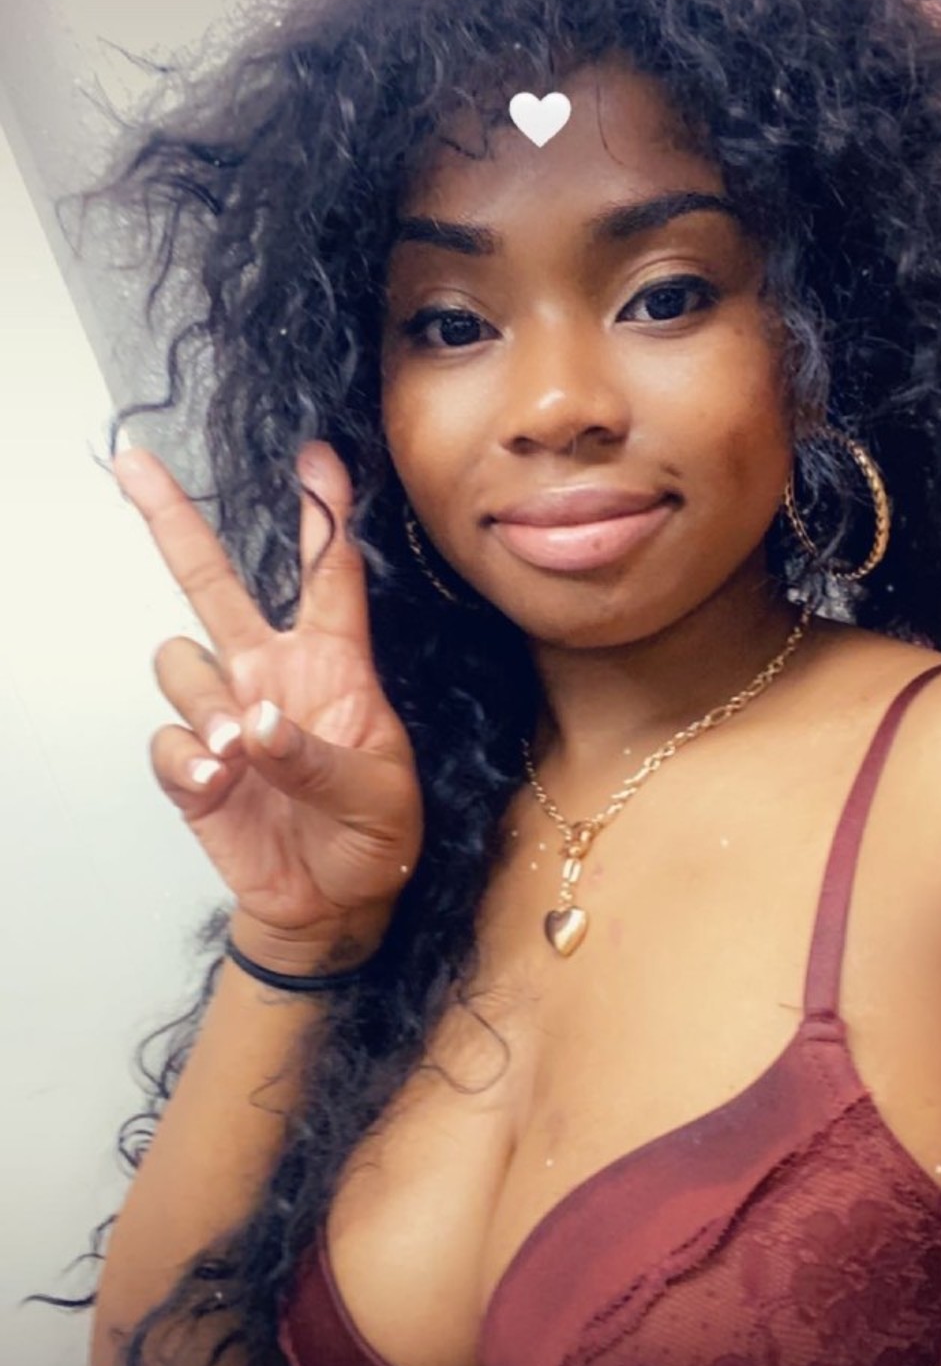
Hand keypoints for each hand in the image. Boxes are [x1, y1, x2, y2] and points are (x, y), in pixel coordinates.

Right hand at [115, 440, 422, 958]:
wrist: (332, 908)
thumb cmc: (373, 840)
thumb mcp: (379, 797)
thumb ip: (320, 758)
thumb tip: (256, 722)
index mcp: (334, 666)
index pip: (328, 577)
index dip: (324, 516)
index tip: (318, 457)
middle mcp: (270, 676)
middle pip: (211, 582)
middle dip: (174, 521)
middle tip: (136, 466)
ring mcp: (226, 717)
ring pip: (179, 661)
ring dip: (201, 698)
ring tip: (237, 751)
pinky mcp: (193, 766)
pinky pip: (165, 738)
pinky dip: (184, 755)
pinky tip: (217, 780)